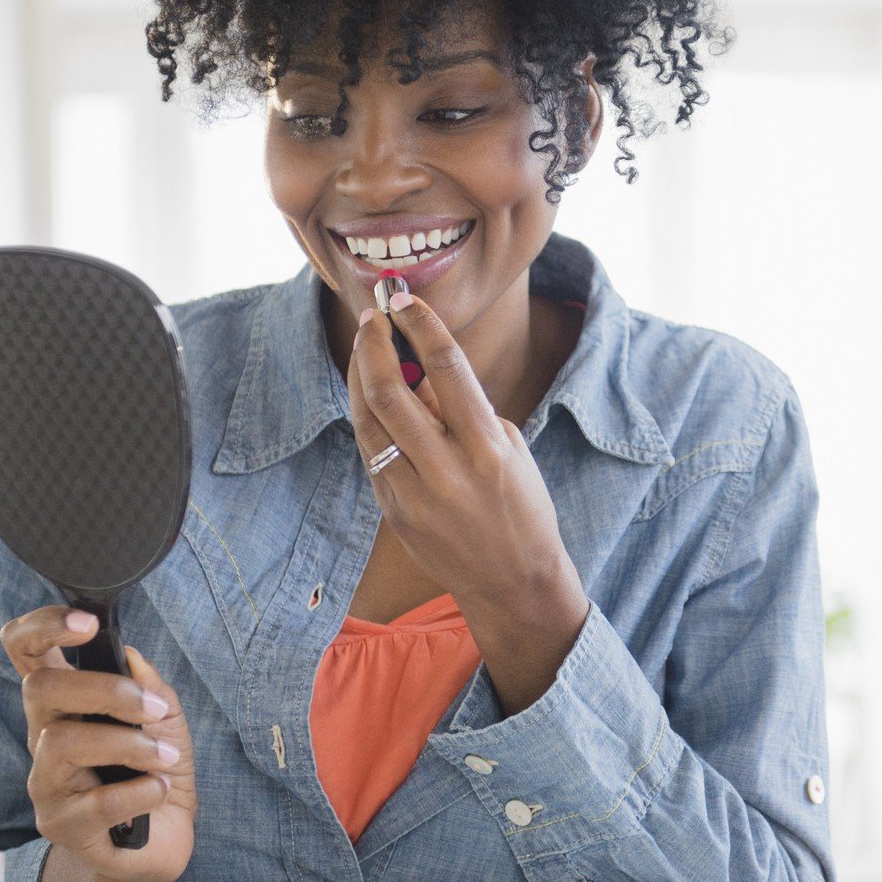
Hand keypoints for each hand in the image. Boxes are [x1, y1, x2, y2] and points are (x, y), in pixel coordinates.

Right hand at [0, 607, 195, 881]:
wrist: (160, 841)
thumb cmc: (155, 770)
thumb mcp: (165, 720)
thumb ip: (150, 686)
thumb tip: (131, 656)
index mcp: (64, 703)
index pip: (26, 651)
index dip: (42, 626)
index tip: (86, 623)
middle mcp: (43, 737)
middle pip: (41, 688)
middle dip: (107, 690)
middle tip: (154, 710)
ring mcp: (45, 783)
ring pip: (63, 742)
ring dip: (129, 744)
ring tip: (166, 758)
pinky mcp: (61, 826)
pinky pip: (96, 802)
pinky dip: (142, 790)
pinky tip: (159, 791)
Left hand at [347, 292, 586, 632]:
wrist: (514, 581)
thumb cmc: (521, 506)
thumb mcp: (510, 448)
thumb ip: (463, 411)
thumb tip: (418, 370)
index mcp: (487, 446)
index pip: (446, 368)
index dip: (421, 325)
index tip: (404, 299)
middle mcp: (447, 469)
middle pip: (390, 391)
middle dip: (373, 345)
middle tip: (372, 318)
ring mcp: (414, 494)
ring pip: (368, 420)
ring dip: (360, 376)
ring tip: (364, 347)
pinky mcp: (393, 511)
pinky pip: (371, 452)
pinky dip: (368, 417)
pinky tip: (371, 396)